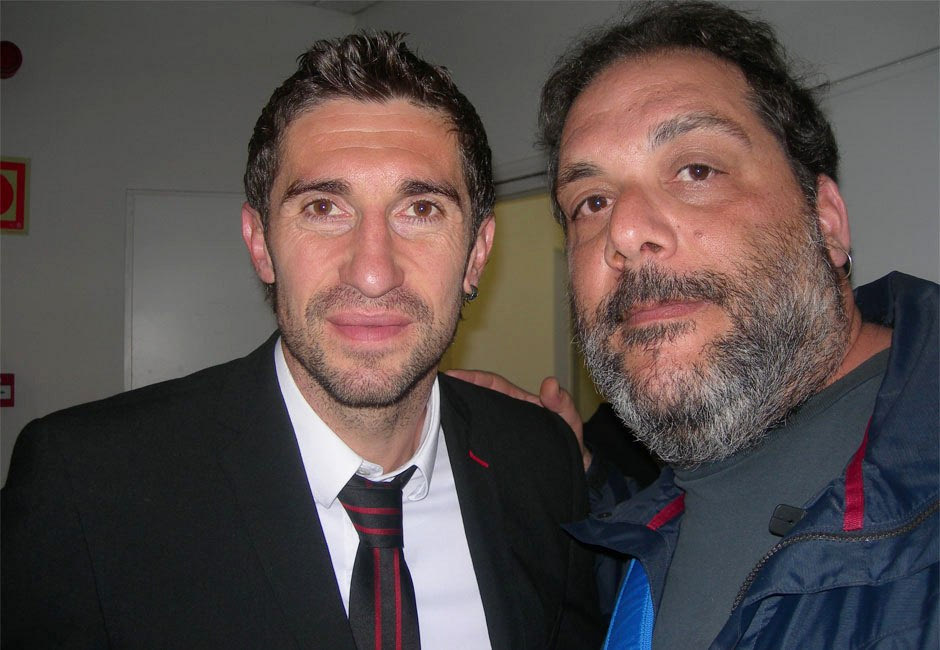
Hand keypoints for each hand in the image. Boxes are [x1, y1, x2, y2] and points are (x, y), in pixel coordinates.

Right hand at [444, 370, 590, 470]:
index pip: (492, 385)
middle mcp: (505, 415)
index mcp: (517, 402)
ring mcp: (499, 434)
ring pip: (474, 421)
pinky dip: (462, 441)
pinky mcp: (497, 452)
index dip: (473, 379)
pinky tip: (447, 443)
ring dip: (455, 416)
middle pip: (476, 401)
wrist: (574, 470)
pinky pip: (477, 444)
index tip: (453, 376)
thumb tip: (549, 384)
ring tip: (430, 415)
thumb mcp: (569, 419)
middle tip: (431, 393)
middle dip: (455, 394)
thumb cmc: (571, 440)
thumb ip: (562, 403)